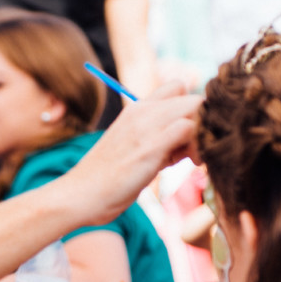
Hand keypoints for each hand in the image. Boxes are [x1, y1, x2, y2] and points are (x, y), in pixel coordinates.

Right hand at [64, 83, 201, 226]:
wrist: (78, 194)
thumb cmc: (105, 179)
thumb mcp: (132, 148)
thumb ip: (155, 139)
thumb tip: (184, 143)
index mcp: (136, 109)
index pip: (177, 87)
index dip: (189, 109)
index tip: (185, 137)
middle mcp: (141, 111)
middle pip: (194, 97)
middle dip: (201, 123)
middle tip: (191, 151)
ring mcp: (146, 127)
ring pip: (195, 107)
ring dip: (201, 133)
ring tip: (188, 159)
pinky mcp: (150, 147)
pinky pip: (189, 128)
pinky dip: (197, 145)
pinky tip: (186, 164)